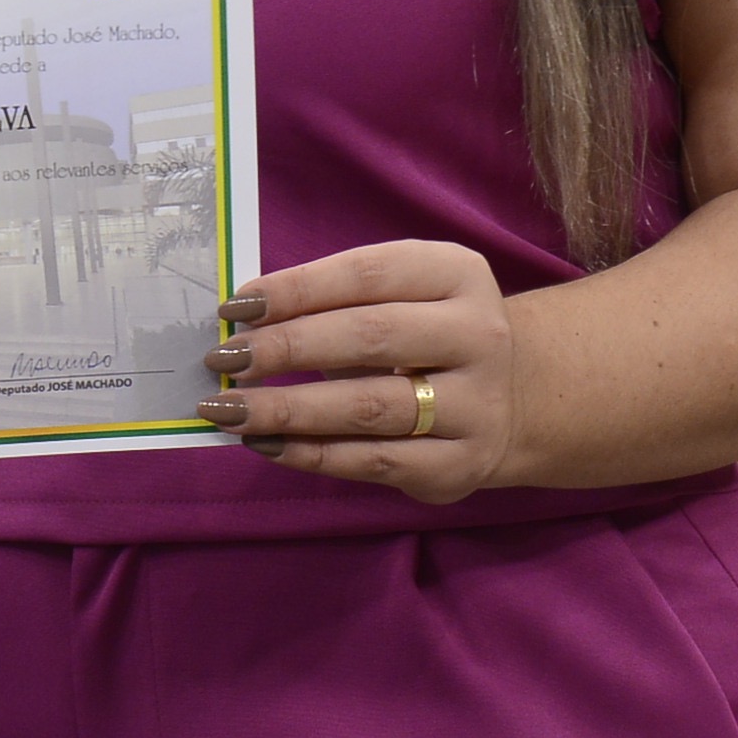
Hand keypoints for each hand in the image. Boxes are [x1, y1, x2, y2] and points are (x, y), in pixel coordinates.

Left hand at [194, 239, 515, 505]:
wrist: (514, 398)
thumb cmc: (428, 334)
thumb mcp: (403, 295)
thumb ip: (337, 300)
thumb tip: (243, 322)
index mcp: (457, 273)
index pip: (365, 275)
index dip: (295, 288)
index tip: (235, 307)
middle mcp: (478, 335)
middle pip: (368, 337)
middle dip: (285, 348)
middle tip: (223, 359)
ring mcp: (477, 405)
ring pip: (370, 406)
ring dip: (288, 408)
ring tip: (229, 408)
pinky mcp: (461, 464)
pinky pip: (375, 460)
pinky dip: (313, 454)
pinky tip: (268, 444)